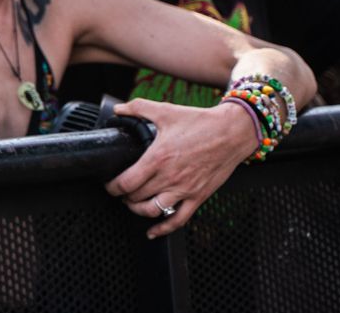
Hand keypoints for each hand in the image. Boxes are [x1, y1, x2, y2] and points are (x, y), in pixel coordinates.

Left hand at [107, 98, 257, 236]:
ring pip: (153, 211)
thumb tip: (118, 110)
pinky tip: (153, 231)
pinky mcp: (198, 197)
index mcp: (158, 158)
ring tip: (132, 203)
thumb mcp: (165, 111)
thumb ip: (138, 108)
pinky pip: (178, 220)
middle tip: (119, 191)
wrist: (231, 133)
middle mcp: (169, 178)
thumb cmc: (200, 122)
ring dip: (137, 210)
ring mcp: (184, 190)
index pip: (126, 182)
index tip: (108, 184)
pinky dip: (163, 229)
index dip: (112, 187)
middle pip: (136, 197)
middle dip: (123, 196)